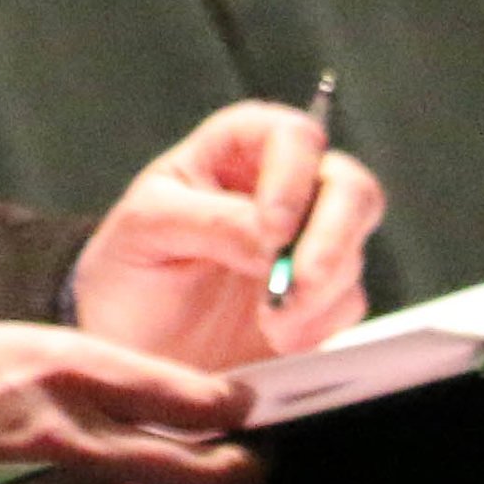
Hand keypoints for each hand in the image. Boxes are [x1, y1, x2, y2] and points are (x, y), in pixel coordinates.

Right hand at [0, 321, 259, 483]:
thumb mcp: (9, 344)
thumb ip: (84, 373)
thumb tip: (158, 397)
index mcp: (64, 369)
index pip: (181, 397)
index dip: (232, 405)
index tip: (254, 404)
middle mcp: (69, 429)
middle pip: (189, 465)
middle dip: (237, 464)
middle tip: (262, 458)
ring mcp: (54, 479)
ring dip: (196, 483)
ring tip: (224, 470)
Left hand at [67, 99, 381, 370]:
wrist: (132, 348)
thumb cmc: (129, 269)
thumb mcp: (145, 231)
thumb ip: (210, 223)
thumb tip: (273, 240)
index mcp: (234, 151)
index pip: (290, 135)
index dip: (293, 175)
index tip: (272, 229)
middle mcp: (282, 189)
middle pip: (348, 185)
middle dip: (334, 234)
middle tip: (301, 281)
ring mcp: (306, 245)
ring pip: (354, 246)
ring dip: (322, 287)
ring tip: (271, 321)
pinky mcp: (319, 299)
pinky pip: (347, 302)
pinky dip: (319, 322)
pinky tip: (277, 338)